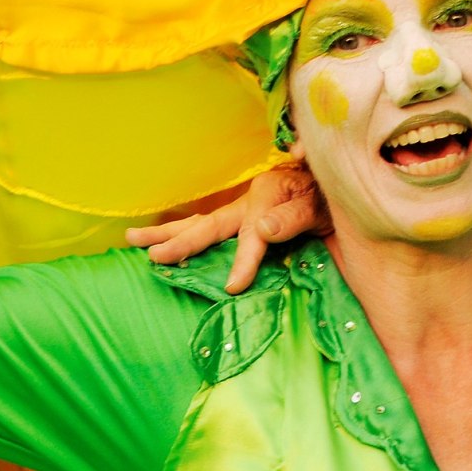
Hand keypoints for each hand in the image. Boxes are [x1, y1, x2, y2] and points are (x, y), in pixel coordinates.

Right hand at [125, 162, 328, 293]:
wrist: (338, 183)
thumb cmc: (331, 194)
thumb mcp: (321, 203)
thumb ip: (293, 216)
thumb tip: (261, 228)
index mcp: (267, 195)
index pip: (253, 236)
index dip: (243, 262)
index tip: (232, 287)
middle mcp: (249, 201)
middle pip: (209, 225)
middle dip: (180, 242)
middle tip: (152, 257)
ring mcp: (244, 208)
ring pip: (201, 222)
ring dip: (168, 233)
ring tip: (133, 239)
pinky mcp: (245, 215)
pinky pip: (211, 225)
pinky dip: (186, 232)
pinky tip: (167, 242)